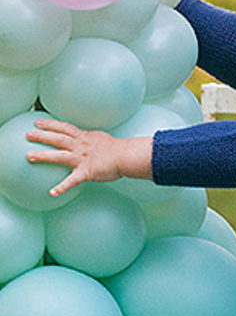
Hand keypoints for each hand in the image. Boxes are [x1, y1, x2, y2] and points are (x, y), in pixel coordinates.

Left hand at [26, 119, 153, 197]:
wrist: (126, 156)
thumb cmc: (119, 149)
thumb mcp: (102, 139)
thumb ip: (92, 139)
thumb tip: (90, 139)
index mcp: (84, 138)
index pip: (64, 128)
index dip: (50, 124)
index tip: (38, 123)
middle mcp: (80, 146)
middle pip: (57, 138)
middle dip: (42, 136)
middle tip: (28, 134)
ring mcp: (82, 159)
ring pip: (59, 156)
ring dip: (43, 155)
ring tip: (30, 156)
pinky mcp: (86, 172)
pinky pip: (72, 181)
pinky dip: (61, 187)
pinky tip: (52, 193)